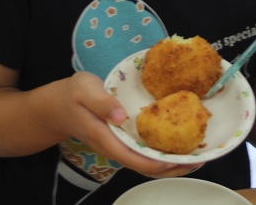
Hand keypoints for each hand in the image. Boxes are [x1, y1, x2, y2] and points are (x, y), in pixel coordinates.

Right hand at [54, 71, 200, 177]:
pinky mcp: (122, 140)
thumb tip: (122, 116)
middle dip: (173, 167)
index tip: (183, 159)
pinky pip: (144, 150)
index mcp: (107, 139)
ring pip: (147, 161)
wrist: (57, 106)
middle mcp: (115, 148)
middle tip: (199, 157)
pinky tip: (177, 140)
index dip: (161, 163)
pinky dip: (162, 149)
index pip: (136, 160)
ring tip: (195, 151)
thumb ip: (101, 102)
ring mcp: (119, 146)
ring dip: (171, 160)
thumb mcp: (84, 90)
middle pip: (146, 167)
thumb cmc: (71, 95)